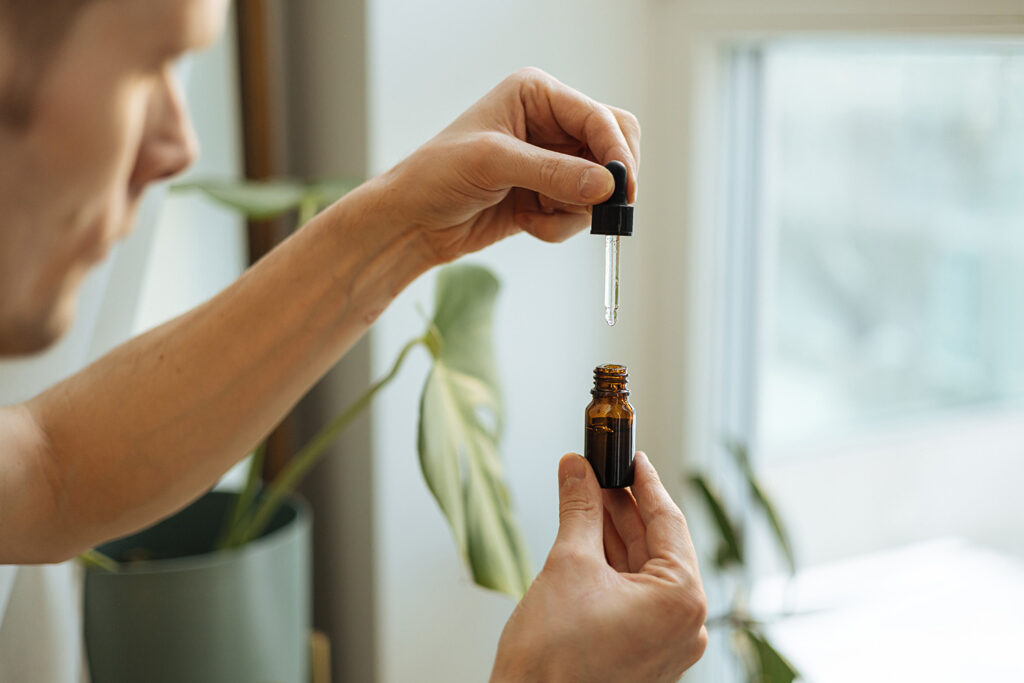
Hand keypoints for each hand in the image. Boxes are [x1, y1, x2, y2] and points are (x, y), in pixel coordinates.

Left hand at [382, 67, 640, 263]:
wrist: (412, 221)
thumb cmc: (437, 175)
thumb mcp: (493, 163)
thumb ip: (552, 172)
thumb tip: (606, 184)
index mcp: (537, 95)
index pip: (599, 118)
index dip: (616, 153)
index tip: (622, 190)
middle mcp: (550, 123)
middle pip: (612, 147)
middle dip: (606, 182)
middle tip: (600, 210)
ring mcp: (552, 161)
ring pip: (599, 187)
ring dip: (575, 210)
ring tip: (537, 217)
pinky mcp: (549, 194)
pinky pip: (579, 213)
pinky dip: (559, 226)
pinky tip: (526, 221)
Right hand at [491, 453, 707, 682]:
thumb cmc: (552, 661)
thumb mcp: (568, 563)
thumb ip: (580, 508)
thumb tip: (577, 469)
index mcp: (682, 600)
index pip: (668, 520)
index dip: (644, 481)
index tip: (629, 455)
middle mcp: (685, 624)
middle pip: (656, 544)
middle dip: (622, 505)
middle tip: (596, 471)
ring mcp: (665, 642)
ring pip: (643, 569)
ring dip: (614, 533)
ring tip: (585, 495)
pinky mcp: (643, 652)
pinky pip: (634, 595)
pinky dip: (612, 565)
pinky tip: (587, 536)